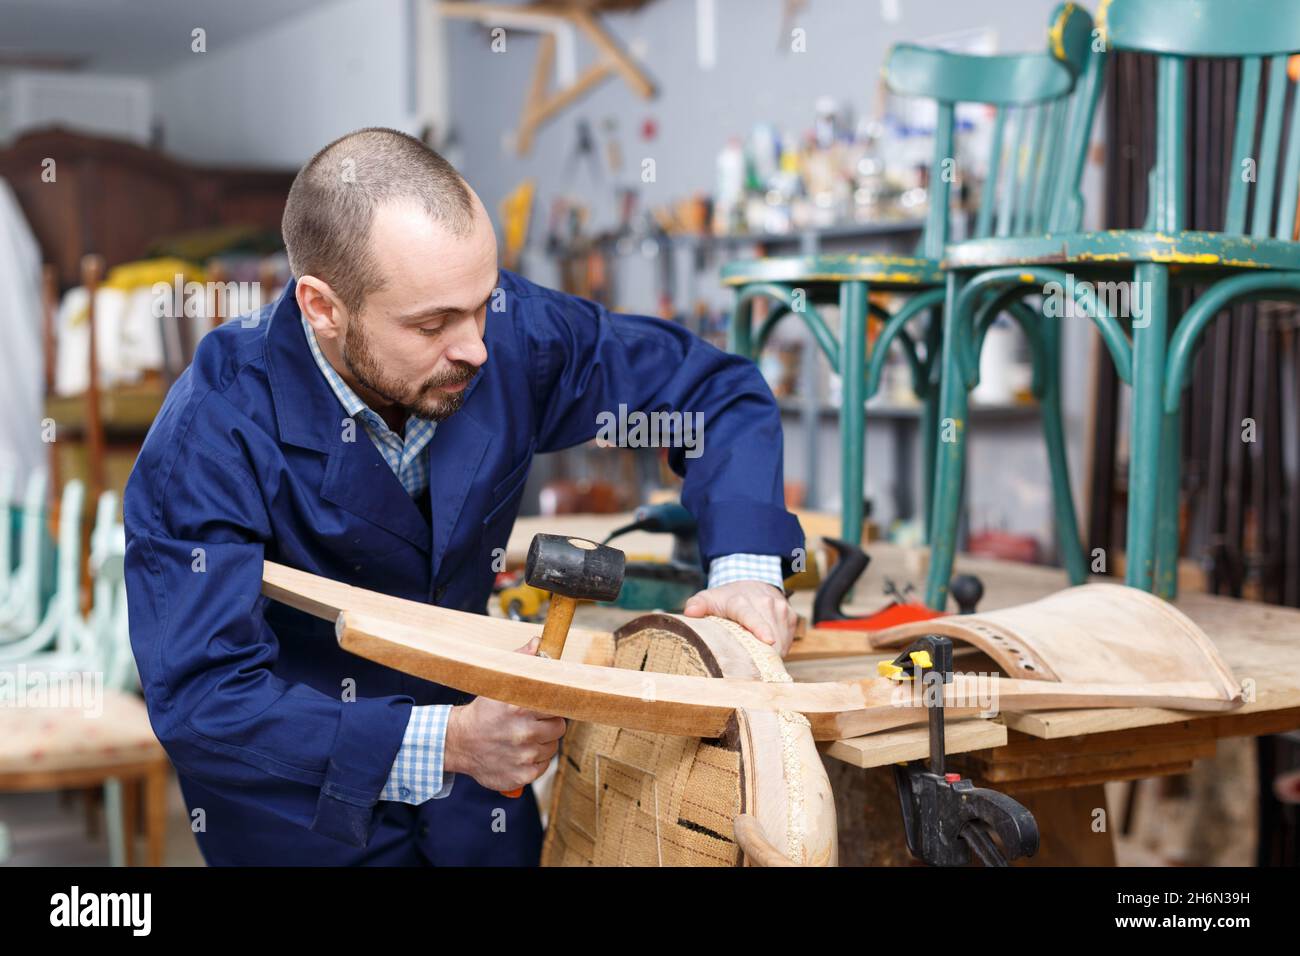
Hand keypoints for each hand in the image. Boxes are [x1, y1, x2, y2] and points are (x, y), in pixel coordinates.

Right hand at [443, 638, 566, 791]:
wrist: (458, 743)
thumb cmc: (483, 712)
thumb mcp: (498, 684)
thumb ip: (522, 661)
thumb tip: (539, 642)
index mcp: (520, 709)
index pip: (558, 706)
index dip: (553, 706)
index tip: (545, 707)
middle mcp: (523, 733)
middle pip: (559, 728)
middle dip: (548, 725)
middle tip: (532, 722)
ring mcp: (523, 757)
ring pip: (552, 748)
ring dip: (542, 743)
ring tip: (522, 737)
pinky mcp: (522, 775)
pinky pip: (543, 767)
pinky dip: (535, 761)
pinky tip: (519, 753)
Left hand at [682, 581, 797, 656]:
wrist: (752, 583)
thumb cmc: (728, 598)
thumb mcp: (709, 598)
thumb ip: (698, 604)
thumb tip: (689, 612)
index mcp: (741, 602)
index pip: (751, 616)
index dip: (760, 629)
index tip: (768, 641)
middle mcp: (764, 603)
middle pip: (769, 636)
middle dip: (761, 654)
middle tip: (750, 667)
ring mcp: (780, 609)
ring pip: (780, 641)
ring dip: (770, 653)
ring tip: (756, 653)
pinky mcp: (790, 616)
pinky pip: (788, 640)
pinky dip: (779, 648)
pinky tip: (766, 645)